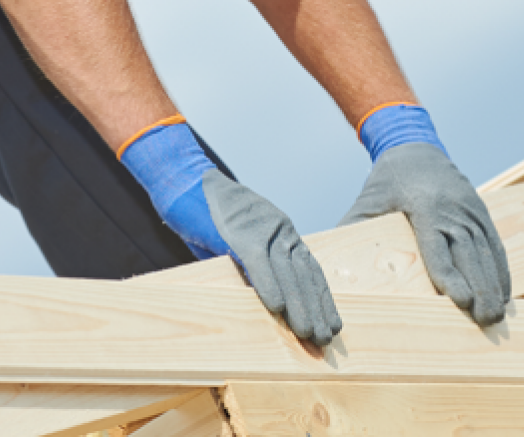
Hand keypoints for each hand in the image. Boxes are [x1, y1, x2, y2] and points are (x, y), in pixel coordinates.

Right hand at [119, 120, 341, 344]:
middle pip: (304, 274)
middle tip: (325, 340)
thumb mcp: (241, 247)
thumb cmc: (214, 222)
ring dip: (298, 304)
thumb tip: (271, 306)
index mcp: (285, 234)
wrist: (190, 184)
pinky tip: (277, 307)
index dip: (322, 300)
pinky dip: (267, 284)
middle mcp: (281, 230)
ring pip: (286, 271)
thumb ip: (257, 269)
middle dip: (316, 309)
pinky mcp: (240, 230)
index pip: (310, 271)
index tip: (334, 327)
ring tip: (307, 332)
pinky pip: (258, 261)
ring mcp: (262, 228)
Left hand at [343, 105, 511, 325]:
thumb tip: (331, 268)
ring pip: (486, 250)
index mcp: (424, 207)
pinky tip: (505, 293)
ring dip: (494, 284)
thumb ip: (354, 231)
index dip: (450, 276)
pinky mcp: (481, 209)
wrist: (414, 147)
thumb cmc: (385, 182)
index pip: (438, 248)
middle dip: (479, 288)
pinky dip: (501, 268)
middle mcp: (452, 207)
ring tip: (496, 316)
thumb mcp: (366, 203)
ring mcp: (470, 207)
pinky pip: (494, 242)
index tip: (461, 302)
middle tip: (484, 321)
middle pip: (469, 253)